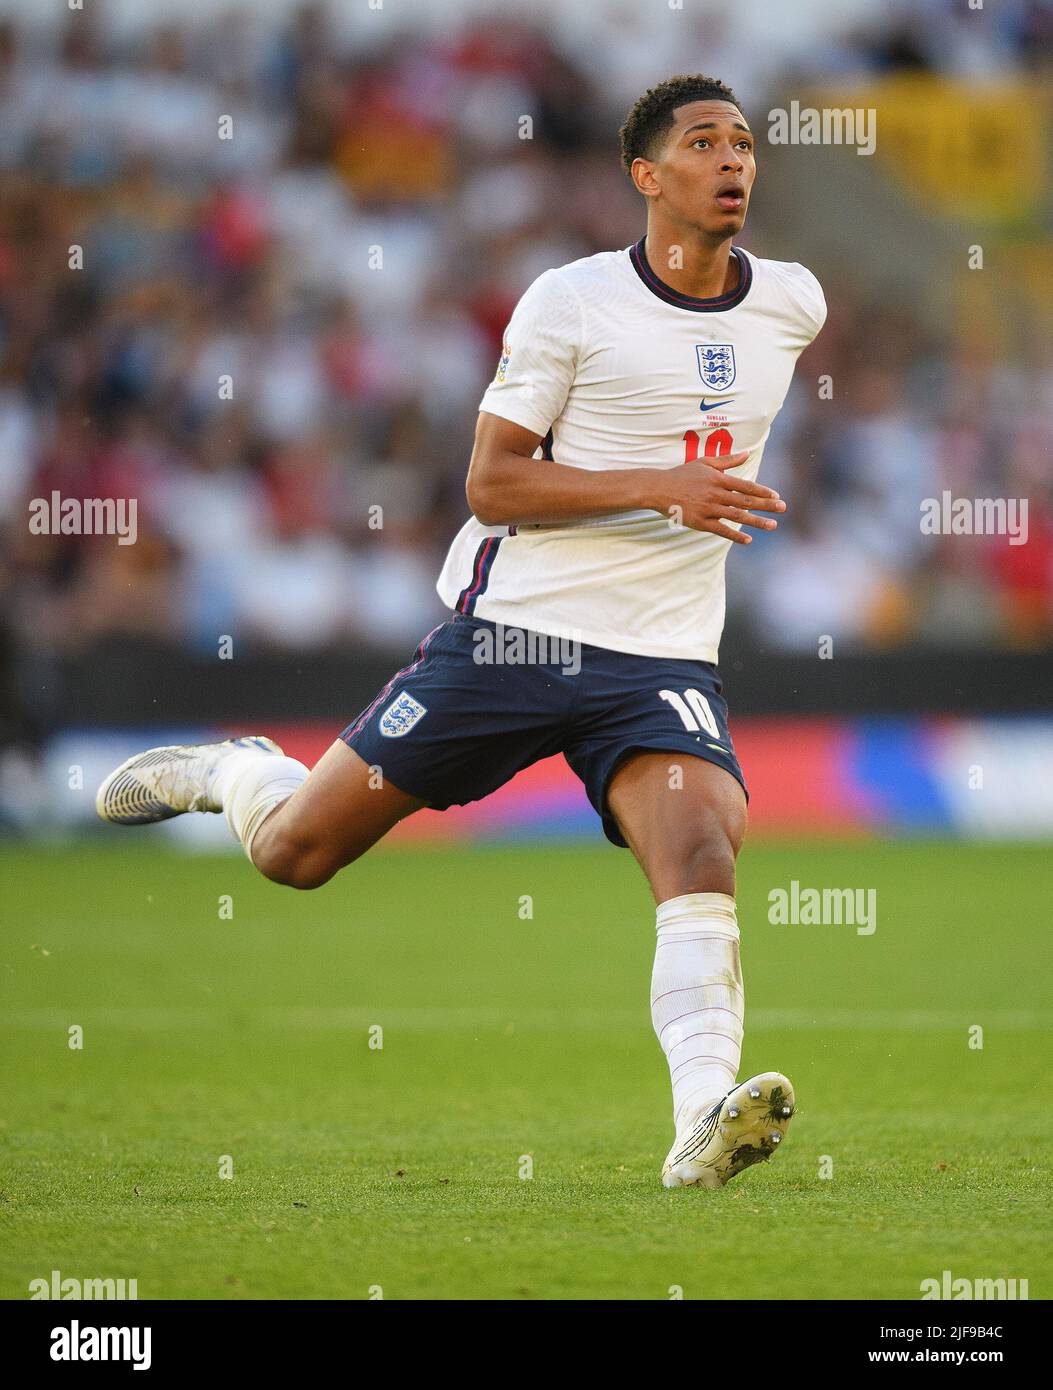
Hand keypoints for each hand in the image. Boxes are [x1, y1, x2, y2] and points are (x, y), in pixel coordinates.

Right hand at [651, 451, 784, 543]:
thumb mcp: (705, 462)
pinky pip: (721, 530)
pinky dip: (735, 536)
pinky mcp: (700, 522)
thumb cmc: (682, 474)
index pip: (746, 486)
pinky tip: (748, 540)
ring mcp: (708, 509)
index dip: (762, 491)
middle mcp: (716, 494)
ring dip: (756, 521)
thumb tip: (747, 454)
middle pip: (746, 501)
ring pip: (737, 516)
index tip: (776, 496)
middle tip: (783, 509)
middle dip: (766, 505)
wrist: (658, 489)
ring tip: (772, 526)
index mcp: (718, 479)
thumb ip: (727, 460)